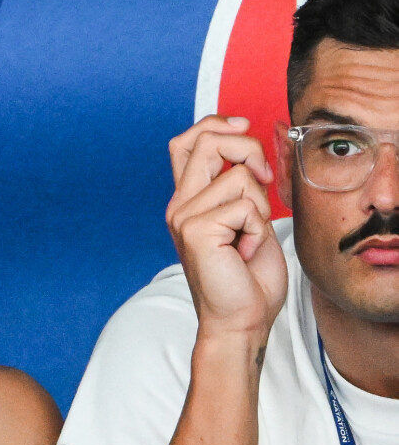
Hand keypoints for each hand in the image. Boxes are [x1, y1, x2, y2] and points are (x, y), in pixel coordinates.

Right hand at [166, 116, 287, 337]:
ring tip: (248, 237)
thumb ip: (244, 181)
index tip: (243, 126)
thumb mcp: (250, 217)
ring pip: (237, 175)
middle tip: (265, 179)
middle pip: (207, 141)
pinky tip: (245, 251)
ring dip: (259, 206)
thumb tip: (259, 140)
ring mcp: (184, 216)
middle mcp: (180, 204)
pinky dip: (257, 229)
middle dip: (248, 148)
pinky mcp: (196, 230)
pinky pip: (244, 206)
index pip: (187, 141)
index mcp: (188, 199)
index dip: (214, 124)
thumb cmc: (247, 275)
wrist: (241, 320)